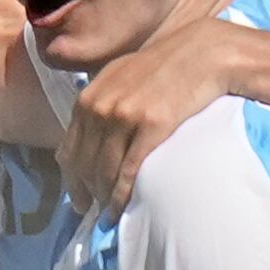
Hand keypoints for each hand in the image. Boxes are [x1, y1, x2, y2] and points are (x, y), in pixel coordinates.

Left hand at [57, 12, 254, 214]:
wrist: (202, 53)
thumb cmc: (166, 66)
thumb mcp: (123, 78)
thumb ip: (104, 102)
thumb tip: (95, 135)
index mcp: (89, 97)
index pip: (68, 149)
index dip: (70, 179)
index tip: (78, 198)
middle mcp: (100, 107)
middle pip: (83, 165)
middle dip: (86, 193)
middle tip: (94, 213)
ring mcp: (124, 116)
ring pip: (103, 171)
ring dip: (104, 199)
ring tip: (110, 216)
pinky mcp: (150, 126)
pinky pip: (128, 171)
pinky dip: (121, 195)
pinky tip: (121, 209)